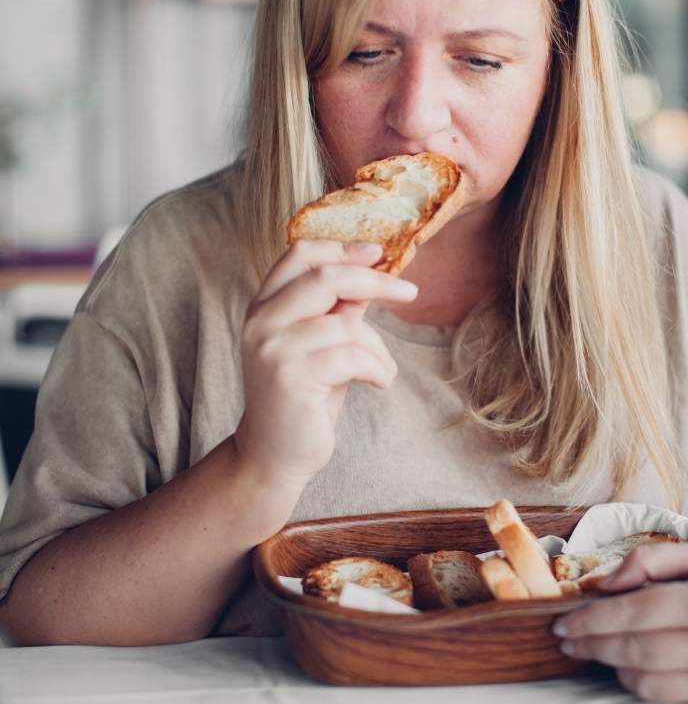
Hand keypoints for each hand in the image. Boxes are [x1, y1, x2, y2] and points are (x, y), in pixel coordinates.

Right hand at [232, 239, 417, 486]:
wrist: (274, 455)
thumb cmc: (305, 396)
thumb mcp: (323, 344)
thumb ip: (339, 309)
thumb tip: (374, 274)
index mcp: (265, 305)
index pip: (300, 254)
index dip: (342, 248)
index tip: (378, 253)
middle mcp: (261, 321)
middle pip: (325, 277)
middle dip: (376, 281)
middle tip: (410, 291)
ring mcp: (272, 349)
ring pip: (346, 324)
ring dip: (379, 347)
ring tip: (384, 369)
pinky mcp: (290, 378)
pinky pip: (352, 357)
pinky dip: (378, 368)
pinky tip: (380, 382)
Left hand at [552, 542, 687, 702]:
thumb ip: (649, 562)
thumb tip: (605, 584)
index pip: (630, 615)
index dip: (590, 621)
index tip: (562, 621)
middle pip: (633, 651)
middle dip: (592, 646)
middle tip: (565, 639)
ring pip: (648, 683)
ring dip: (612, 668)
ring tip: (593, 650)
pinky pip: (672, 699)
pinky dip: (642, 686)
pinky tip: (626, 668)